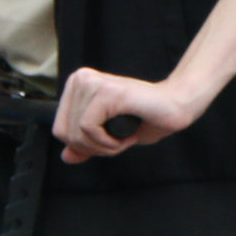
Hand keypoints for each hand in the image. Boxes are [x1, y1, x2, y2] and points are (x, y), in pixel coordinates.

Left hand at [51, 67, 199, 163]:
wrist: (175, 107)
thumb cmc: (145, 118)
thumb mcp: (108, 136)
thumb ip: (86, 144)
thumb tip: (65, 157)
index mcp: (77, 84)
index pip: (59, 128)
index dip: (83, 145)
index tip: (108, 140)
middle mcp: (82, 78)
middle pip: (65, 133)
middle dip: (92, 148)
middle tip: (118, 141)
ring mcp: (94, 83)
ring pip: (76, 133)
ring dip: (103, 146)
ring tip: (124, 137)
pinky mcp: (107, 92)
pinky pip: (88, 128)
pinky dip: (108, 142)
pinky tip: (127, 136)